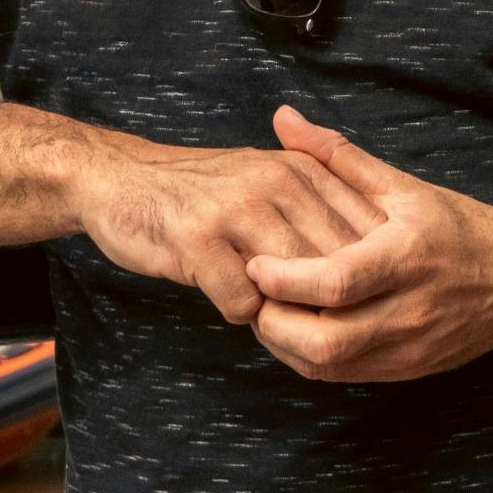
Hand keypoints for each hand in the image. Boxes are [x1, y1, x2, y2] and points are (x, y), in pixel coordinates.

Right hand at [68, 136, 380, 324]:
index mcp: (299, 169)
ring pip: (294, 285)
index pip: (364, 230)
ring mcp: (236, 210)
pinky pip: (243, 302)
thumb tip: (376, 260)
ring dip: (288, 313)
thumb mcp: (266, 179)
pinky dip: (243, 315)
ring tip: (277, 317)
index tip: (366, 301)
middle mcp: (275, 183)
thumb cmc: (199, 191)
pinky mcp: (197, 240)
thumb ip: (316, 207)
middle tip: (324, 323)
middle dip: (334, 303)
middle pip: (337, 262)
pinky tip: (230, 302)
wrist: (117, 178)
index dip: (371, 275)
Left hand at [243, 108, 492, 383]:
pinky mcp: (407, 370)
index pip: (337, 282)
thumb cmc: (458, 227)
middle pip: (326, 341)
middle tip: (251, 293)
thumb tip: (283, 119)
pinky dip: (309, 359)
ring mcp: (408, 346)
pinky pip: (344, 376)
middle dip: (274, 324)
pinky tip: (296, 330)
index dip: (286, 279)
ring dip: (285, 345)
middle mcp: (408, 309)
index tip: (255, 263)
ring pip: (329, 366)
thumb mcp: (403, 185)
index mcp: (407, 256)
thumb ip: (338, 155)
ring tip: (267, 310)